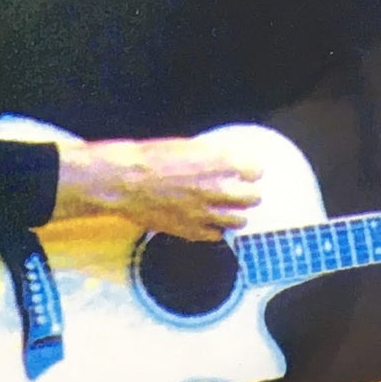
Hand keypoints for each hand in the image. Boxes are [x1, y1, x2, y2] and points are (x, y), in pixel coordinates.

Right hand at [52, 137, 263, 241]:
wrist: (124, 181)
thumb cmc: (150, 158)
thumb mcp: (187, 145)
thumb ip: (212, 157)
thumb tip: (226, 162)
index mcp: (219, 163)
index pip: (256, 171)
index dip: (250, 170)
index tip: (245, 171)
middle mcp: (218, 190)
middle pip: (253, 198)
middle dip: (248, 193)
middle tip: (239, 190)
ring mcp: (206, 213)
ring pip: (239, 221)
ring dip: (235, 213)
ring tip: (226, 208)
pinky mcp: (192, 231)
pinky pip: (216, 236)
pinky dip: (215, 229)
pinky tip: (206, 220)